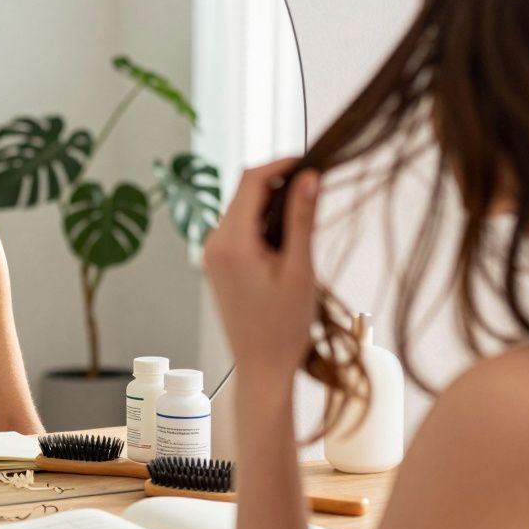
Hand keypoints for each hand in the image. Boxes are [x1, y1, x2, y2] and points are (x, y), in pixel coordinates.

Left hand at [203, 157, 320, 379]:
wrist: (261, 367)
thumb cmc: (283, 327)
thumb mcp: (300, 270)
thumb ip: (302, 219)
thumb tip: (310, 176)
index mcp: (231, 242)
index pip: (251, 180)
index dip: (281, 163)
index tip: (311, 161)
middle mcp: (214, 243)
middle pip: (244, 191)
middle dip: (279, 183)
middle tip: (316, 188)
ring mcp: (212, 253)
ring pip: (242, 209)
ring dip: (271, 205)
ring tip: (305, 218)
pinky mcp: (217, 263)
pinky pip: (239, 228)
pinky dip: (262, 223)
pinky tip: (286, 240)